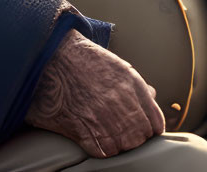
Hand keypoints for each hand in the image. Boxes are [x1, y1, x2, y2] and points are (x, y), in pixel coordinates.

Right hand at [25, 29, 165, 156]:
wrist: (53, 56)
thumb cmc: (84, 60)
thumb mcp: (117, 65)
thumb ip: (137, 83)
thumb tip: (153, 95)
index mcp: (131, 84)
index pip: (153, 121)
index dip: (151, 129)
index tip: (146, 131)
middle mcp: (119, 101)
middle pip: (139, 136)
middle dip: (136, 138)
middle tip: (128, 135)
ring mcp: (100, 115)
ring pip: (122, 146)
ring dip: (119, 145)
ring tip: (113, 140)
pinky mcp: (79, 127)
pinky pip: (101, 151)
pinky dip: (102, 150)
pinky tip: (98, 142)